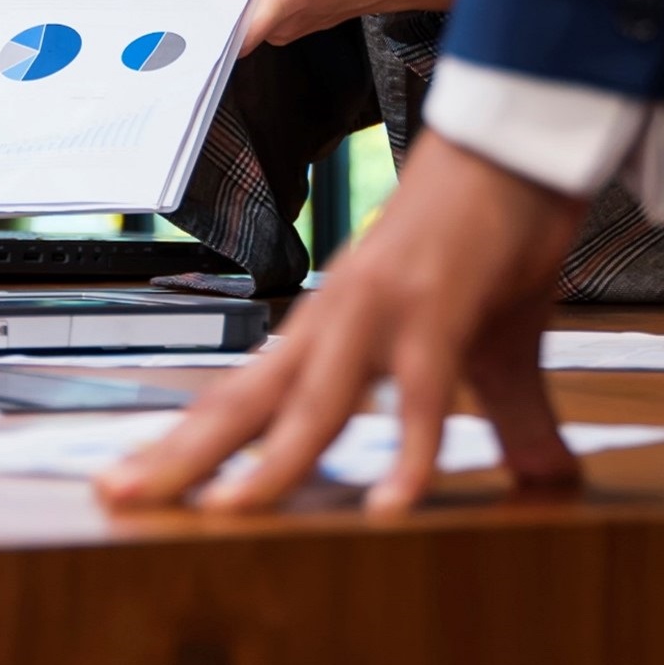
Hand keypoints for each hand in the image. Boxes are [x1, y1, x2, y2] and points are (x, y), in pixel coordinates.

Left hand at [99, 135, 587, 512]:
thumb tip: (547, 481)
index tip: (126, 483)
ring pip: (315, 403)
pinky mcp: (440, 308)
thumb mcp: (497, 349)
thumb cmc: (495, 239)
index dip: (184, 443)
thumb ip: (509, 420)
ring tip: (227, 516)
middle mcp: (335, 322)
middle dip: (182, 456)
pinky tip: (392, 506)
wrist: (519, 148)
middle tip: (116, 498)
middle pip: (247, 404)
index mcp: (329, 330)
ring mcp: (381, 313)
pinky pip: (418, 393)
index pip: (240, 398)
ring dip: (271, 464)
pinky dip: (407, 451)